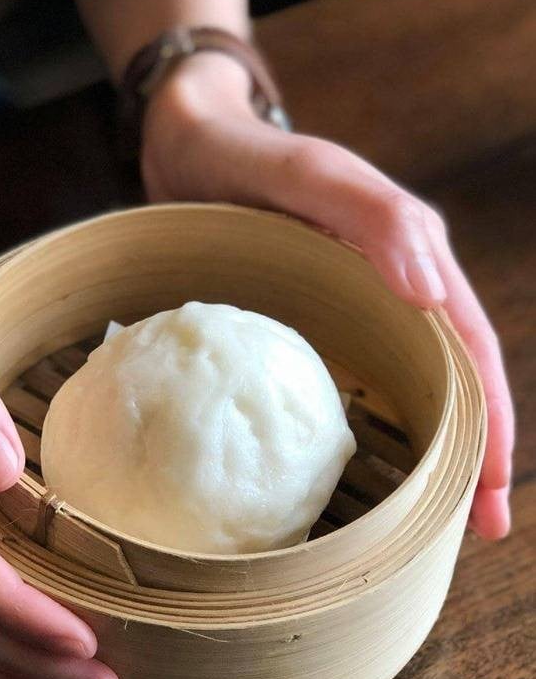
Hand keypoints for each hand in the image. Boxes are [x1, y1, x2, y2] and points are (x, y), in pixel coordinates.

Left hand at [141, 53, 513, 538]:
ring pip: (414, 387)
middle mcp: (398, 288)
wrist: (189, 146)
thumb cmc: (247, 155)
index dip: (489, 425)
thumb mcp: (310, 174)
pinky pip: (361, 379)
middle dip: (475, 456)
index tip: (490, 496)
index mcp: (414, 256)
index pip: (471, 352)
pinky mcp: (322, 321)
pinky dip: (379, 428)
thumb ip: (374, 217)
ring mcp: (360, 308)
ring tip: (436, 522)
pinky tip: (371, 470)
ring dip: (435, 451)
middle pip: (454, 381)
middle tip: (478, 532)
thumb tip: (431, 295)